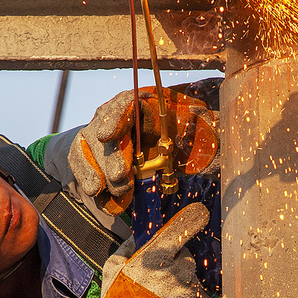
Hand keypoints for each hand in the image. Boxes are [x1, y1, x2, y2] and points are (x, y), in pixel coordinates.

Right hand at [69, 89, 219, 214]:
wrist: (149, 151)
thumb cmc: (172, 140)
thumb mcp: (190, 133)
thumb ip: (202, 131)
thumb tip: (218, 128)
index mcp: (140, 105)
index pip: (125, 103)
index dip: (115, 118)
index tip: (107, 137)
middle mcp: (113, 115)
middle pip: (103, 129)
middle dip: (112, 157)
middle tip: (121, 177)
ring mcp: (94, 132)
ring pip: (89, 148)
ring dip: (101, 172)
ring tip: (119, 191)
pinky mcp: (83, 152)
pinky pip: (79, 164)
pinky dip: (89, 181)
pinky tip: (99, 194)